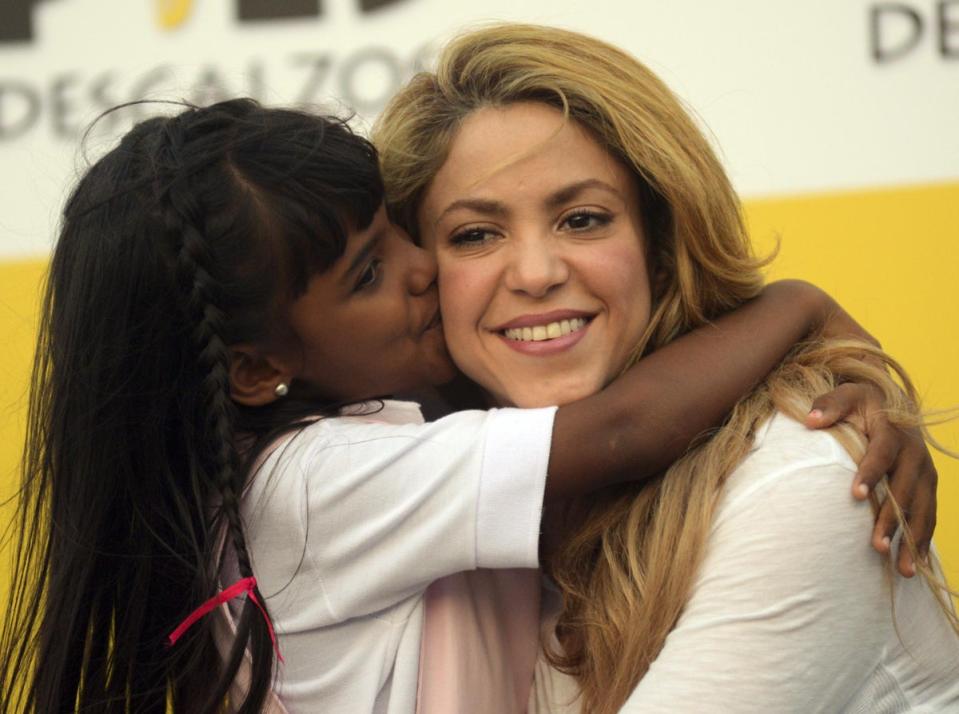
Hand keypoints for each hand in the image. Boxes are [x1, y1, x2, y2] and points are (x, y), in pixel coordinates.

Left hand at [805, 382, 935, 577]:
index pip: (882, 453)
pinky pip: (929, 516)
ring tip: (902, 569)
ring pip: (924, 509)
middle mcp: (915, 454)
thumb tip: (811, 419)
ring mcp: (925, 472)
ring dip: (913, 539)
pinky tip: (914, 565)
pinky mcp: (928, 487)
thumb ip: (829, 404)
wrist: (891, 403)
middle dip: (893, 518)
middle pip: (906, 489)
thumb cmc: (860, 403)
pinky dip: (923, 541)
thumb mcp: (845, 395)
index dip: (871, 472)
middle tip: (876, 545)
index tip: (856, 495)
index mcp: (892, 431)